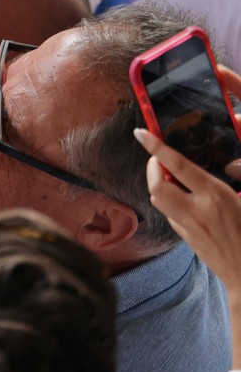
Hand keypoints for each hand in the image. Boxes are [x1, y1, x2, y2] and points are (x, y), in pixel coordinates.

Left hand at [136, 118, 240, 292]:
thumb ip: (239, 177)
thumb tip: (230, 165)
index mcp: (216, 196)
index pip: (179, 166)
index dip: (157, 147)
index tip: (141, 133)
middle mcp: (196, 210)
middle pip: (157, 184)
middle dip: (153, 168)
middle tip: (160, 159)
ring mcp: (188, 226)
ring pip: (158, 199)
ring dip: (158, 184)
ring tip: (170, 175)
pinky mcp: (185, 238)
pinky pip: (169, 213)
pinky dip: (169, 201)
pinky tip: (182, 198)